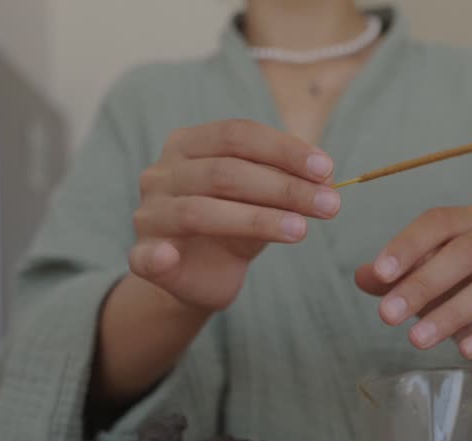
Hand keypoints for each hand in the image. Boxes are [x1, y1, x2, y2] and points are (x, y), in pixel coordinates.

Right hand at [130, 119, 340, 311]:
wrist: (201, 276)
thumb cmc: (233, 228)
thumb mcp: (262, 201)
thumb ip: (284, 185)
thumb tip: (327, 176)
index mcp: (188, 145)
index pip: (236, 134)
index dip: (283, 149)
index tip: (327, 169)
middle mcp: (162, 173)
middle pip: (224, 172)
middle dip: (283, 187)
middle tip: (330, 205)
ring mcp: (148, 214)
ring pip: (200, 211)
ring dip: (256, 220)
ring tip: (301, 230)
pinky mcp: (142, 256)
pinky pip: (145, 255)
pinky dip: (158, 255)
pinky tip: (171, 258)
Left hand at [355, 206, 471, 363]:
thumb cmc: (454, 291)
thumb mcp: (419, 282)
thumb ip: (390, 279)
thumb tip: (361, 276)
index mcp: (468, 222)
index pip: (438, 222)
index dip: (408, 244)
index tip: (379, 273)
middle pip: (465, 253)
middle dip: (423, 284)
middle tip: (387, 315)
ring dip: (453, 313)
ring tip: (417, 340)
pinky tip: (466, 351)